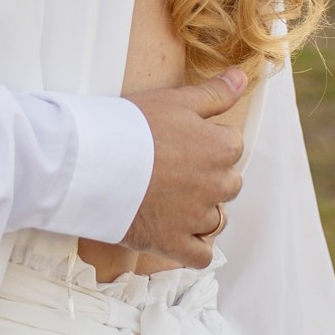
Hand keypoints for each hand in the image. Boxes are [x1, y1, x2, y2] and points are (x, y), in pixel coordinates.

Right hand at [122, 69, 248, 265]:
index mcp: (222, 148)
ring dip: (198, 212)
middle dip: (205, 179)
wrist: (91, 162)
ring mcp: (197, 217)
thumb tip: (243, 77)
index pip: (231, 146)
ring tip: (165, 199)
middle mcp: (218, 185)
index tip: (180, 143)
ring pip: (214, 219)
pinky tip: (176, 234)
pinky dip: (193, 249)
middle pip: (226, 184)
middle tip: (170, 170)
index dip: (204, 144)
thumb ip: (215, 93)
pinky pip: (200, 256)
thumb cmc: (131, 126)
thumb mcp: (176, 100)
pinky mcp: (174, 243)